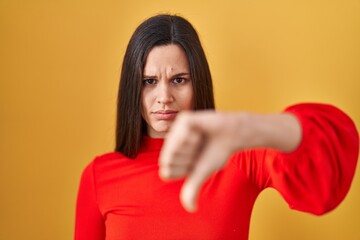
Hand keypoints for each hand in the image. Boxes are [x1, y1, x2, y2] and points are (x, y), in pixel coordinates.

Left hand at [159, 110, 301, 211]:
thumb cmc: (217, 153)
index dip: (183, 171)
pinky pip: (182, 134)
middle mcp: (171, 144)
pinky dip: (194, 136)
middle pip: (168, 160)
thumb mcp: (202, 173)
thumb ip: (192, 189)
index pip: (166, 173)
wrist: (232, 135)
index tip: (196, 163)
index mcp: (173, 157)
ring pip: (173, 147)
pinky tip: (201, 131)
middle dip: (188, 159)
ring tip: (200, 139)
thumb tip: (191, 209)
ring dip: (192, 147)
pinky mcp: (183, 119)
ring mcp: (176, 130)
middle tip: (199, 149)